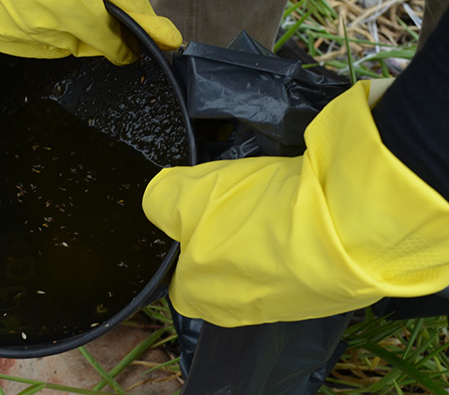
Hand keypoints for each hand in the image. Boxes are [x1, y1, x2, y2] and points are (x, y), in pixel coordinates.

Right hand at [0, 0, 181, 64]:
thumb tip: (163, 37)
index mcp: (62, 2)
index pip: (105, 42)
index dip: (122, 39)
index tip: (127, 35)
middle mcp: (24, 20)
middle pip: (74, 45)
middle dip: (87, 22)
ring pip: (41, 43)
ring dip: (54, 22)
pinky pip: (6, 35)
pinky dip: (20, 18)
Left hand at [143, 80, 448, 326]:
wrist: (349, 225)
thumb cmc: (252, 215)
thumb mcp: (188, 193)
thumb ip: (160, 199)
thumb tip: (157, 200)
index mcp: (199, 298)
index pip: (175, 276)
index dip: (180, 241)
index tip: (195, 214)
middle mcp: (238, 312)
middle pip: (218, 269)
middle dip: (223, 237)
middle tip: (235, 203)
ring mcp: (285, 305)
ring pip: (260, 265)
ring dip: (263, 235)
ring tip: (272, 202)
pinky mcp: (325, 292)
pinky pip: (297, 261)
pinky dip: (297, 238)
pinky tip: (303, 213)